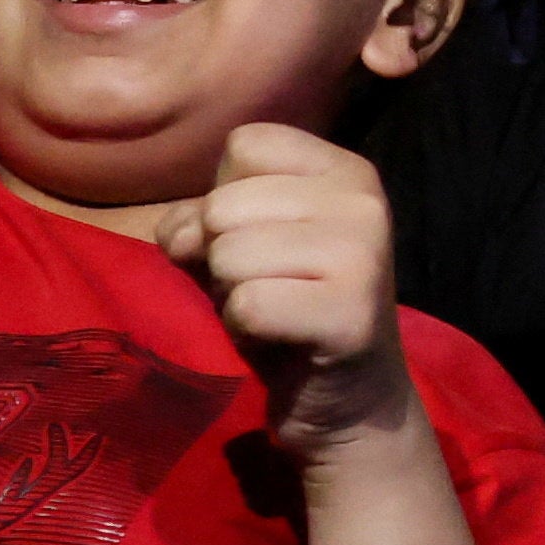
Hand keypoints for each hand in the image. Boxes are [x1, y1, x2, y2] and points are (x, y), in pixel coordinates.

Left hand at [151, 119, 423, 465]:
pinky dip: (243, 328)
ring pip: (231, 254)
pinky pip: (248, 304)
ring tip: (272, 312)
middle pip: (225, 203)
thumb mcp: (243, 249)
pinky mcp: (350, 312)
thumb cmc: (290, 310)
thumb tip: (180, 233)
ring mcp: (363, 255)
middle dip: (220, 254)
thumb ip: (202, 220)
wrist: (349, 401)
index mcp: (346, 171)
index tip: (253, 238)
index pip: (246, 143)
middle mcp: (363, 201)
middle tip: (262, 287)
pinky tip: (276, 338)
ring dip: (231, 294)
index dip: (222, 196)